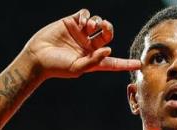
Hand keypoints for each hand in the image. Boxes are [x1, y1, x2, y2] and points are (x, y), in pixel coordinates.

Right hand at [23, 9, 140, 78]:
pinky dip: (87, 15)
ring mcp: (81, 34)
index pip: (113, 62)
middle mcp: (89, 46)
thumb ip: (95, 60)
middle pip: (107, 35)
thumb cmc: (57, 67)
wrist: (38, 56)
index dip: (126, 63)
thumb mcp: (78, 68)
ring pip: (97, 23)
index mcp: (93, 60)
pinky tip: (82, 22)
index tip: (139, 64)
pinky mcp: (72, 23)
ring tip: (90, 26)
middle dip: (108, 30)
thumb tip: (109, 49)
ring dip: (97, 22)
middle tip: (104, 28)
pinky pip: (85, 14)